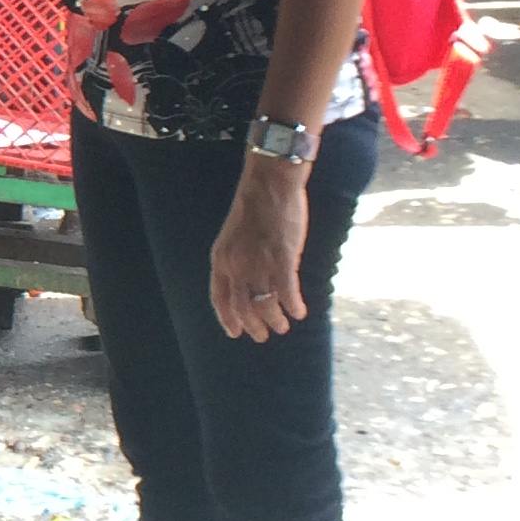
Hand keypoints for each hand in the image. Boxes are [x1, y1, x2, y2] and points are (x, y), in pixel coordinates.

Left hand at [208, 161, 309, 340]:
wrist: (270, 184)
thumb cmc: (255, 207)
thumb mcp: (234, 236)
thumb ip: (237, 259)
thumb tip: (247, 281)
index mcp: (220, 259)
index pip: (219, 298)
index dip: (228, 318)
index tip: (235, 332)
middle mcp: (236, 265)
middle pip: (242, 307)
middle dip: (253, 325)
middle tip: (264, 335)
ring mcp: (258, 264)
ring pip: (265, 304)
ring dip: (275, 319)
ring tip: (283, 326)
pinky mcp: (282, 259)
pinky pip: (287, 293)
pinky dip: (294, 306)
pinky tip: (300, 312)